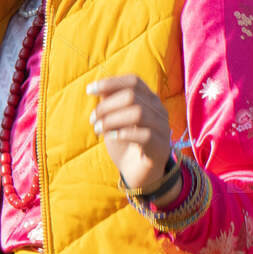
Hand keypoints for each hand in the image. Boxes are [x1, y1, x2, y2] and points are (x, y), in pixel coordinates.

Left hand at [87, 74, 173, 191]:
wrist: (136, 172)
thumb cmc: (124, 142)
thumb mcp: (113, 119)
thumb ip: (109, 103)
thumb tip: (98, 88)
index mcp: (149, 99)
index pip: (133, 81)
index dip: (110, 83)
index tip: (89, 91)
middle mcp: (159, 110)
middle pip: (132, 96)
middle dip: (107, 106)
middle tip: (92, 119)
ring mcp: (163, 128)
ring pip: (138, 113)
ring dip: (112, 120)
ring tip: (97, 129)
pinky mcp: (162, 147)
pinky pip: (145, 135)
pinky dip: (123, 134)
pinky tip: (110, 137)